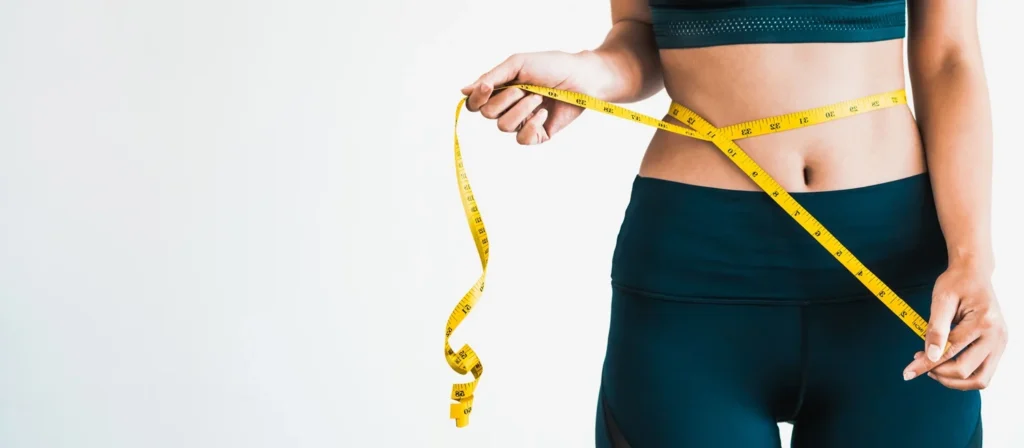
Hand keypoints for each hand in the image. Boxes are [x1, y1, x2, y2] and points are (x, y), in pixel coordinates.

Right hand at [461, 50, 605, 144]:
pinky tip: (544, 114)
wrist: (582, 78)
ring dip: (521, 109)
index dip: (477, 98)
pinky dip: (532, 125)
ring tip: (540, 97)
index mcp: (501, 90)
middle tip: (526, 88)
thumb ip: (492, 77)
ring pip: (503, 126)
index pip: (475, 103)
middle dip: (506, 99)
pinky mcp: (537, 135)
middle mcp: (509, 107)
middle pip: (487, 114)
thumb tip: (463, 91)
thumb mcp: (518, 65)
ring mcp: (522, 122)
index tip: (488, 88)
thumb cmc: (552, 66)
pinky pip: (522, 139)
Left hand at [902, 265, 1008, 389]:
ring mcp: (1000, 343)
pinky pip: (983, 372)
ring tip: (933, 369)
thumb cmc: (957, 282)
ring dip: (954, 381)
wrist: (974, 273)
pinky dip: (964, 375)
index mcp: (983, 322)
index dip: (926, 364)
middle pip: (967, 371)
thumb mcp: (941, 300)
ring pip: (980, 379)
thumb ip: (936, 328)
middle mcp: (997, 336)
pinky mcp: (998, 347)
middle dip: (940, 374)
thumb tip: (930, 356)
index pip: (950, 352)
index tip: (908, 372)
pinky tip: (946, 365)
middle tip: (920, 364)